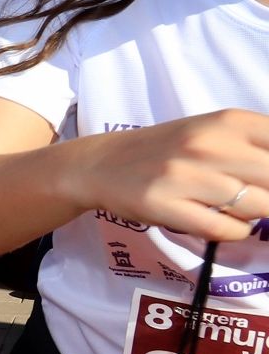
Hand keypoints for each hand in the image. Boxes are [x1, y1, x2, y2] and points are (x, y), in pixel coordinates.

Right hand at [81, 108, 268, 242]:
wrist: (102, 163)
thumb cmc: (167, 150)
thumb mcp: (215, 133)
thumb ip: (257, 148)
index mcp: (228, 121)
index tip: (263, 181)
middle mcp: (207, 144)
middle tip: (254, 198)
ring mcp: (183, 174)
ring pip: (255, 207)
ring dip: (252, 215)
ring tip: (234, 209)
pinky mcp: (163, 204)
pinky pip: (224, 229)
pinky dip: (233, 231)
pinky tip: (222, 222)